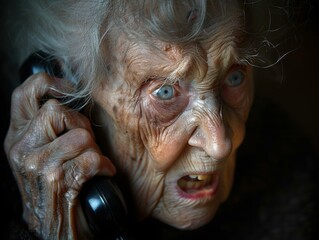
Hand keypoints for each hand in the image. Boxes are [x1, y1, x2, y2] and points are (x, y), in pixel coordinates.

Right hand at [4, 73, 115, 238]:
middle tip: (85, 142)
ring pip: (80, 136)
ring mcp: (38, 165)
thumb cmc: (53, 189)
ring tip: (91, 162)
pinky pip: (92, 159)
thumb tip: (67, 98)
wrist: (52, 230)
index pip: (24, 94)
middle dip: (80, 124)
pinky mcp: (58, 181)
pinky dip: (104, 166)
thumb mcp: (40, 155)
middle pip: (58, 111)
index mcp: (17, 138)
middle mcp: (22, 149)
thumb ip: (47, 129)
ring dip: (94, 149)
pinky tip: (101, 174)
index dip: (49, 83)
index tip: (69, 89)